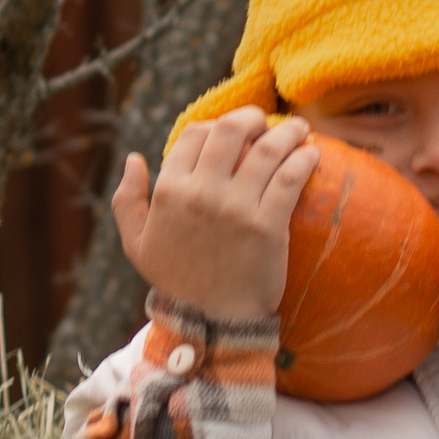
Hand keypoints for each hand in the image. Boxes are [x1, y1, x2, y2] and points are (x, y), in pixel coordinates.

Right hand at [114, 109, 318, 323]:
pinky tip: (311, 154)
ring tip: (299, 130)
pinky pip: (290, 178)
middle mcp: (201, 193)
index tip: (233, 132)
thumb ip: (127, 200)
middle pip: (230, 130)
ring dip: (287, 132)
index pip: (195, 134)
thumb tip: (134, 159)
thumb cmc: (176, 281)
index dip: (216, 125)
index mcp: (170, 191)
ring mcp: (235, 209)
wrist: (210, 321)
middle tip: (267, 122)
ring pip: (267, 150)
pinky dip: (304, 159)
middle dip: (252, 118)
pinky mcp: (267, 226)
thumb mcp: (136, 244)